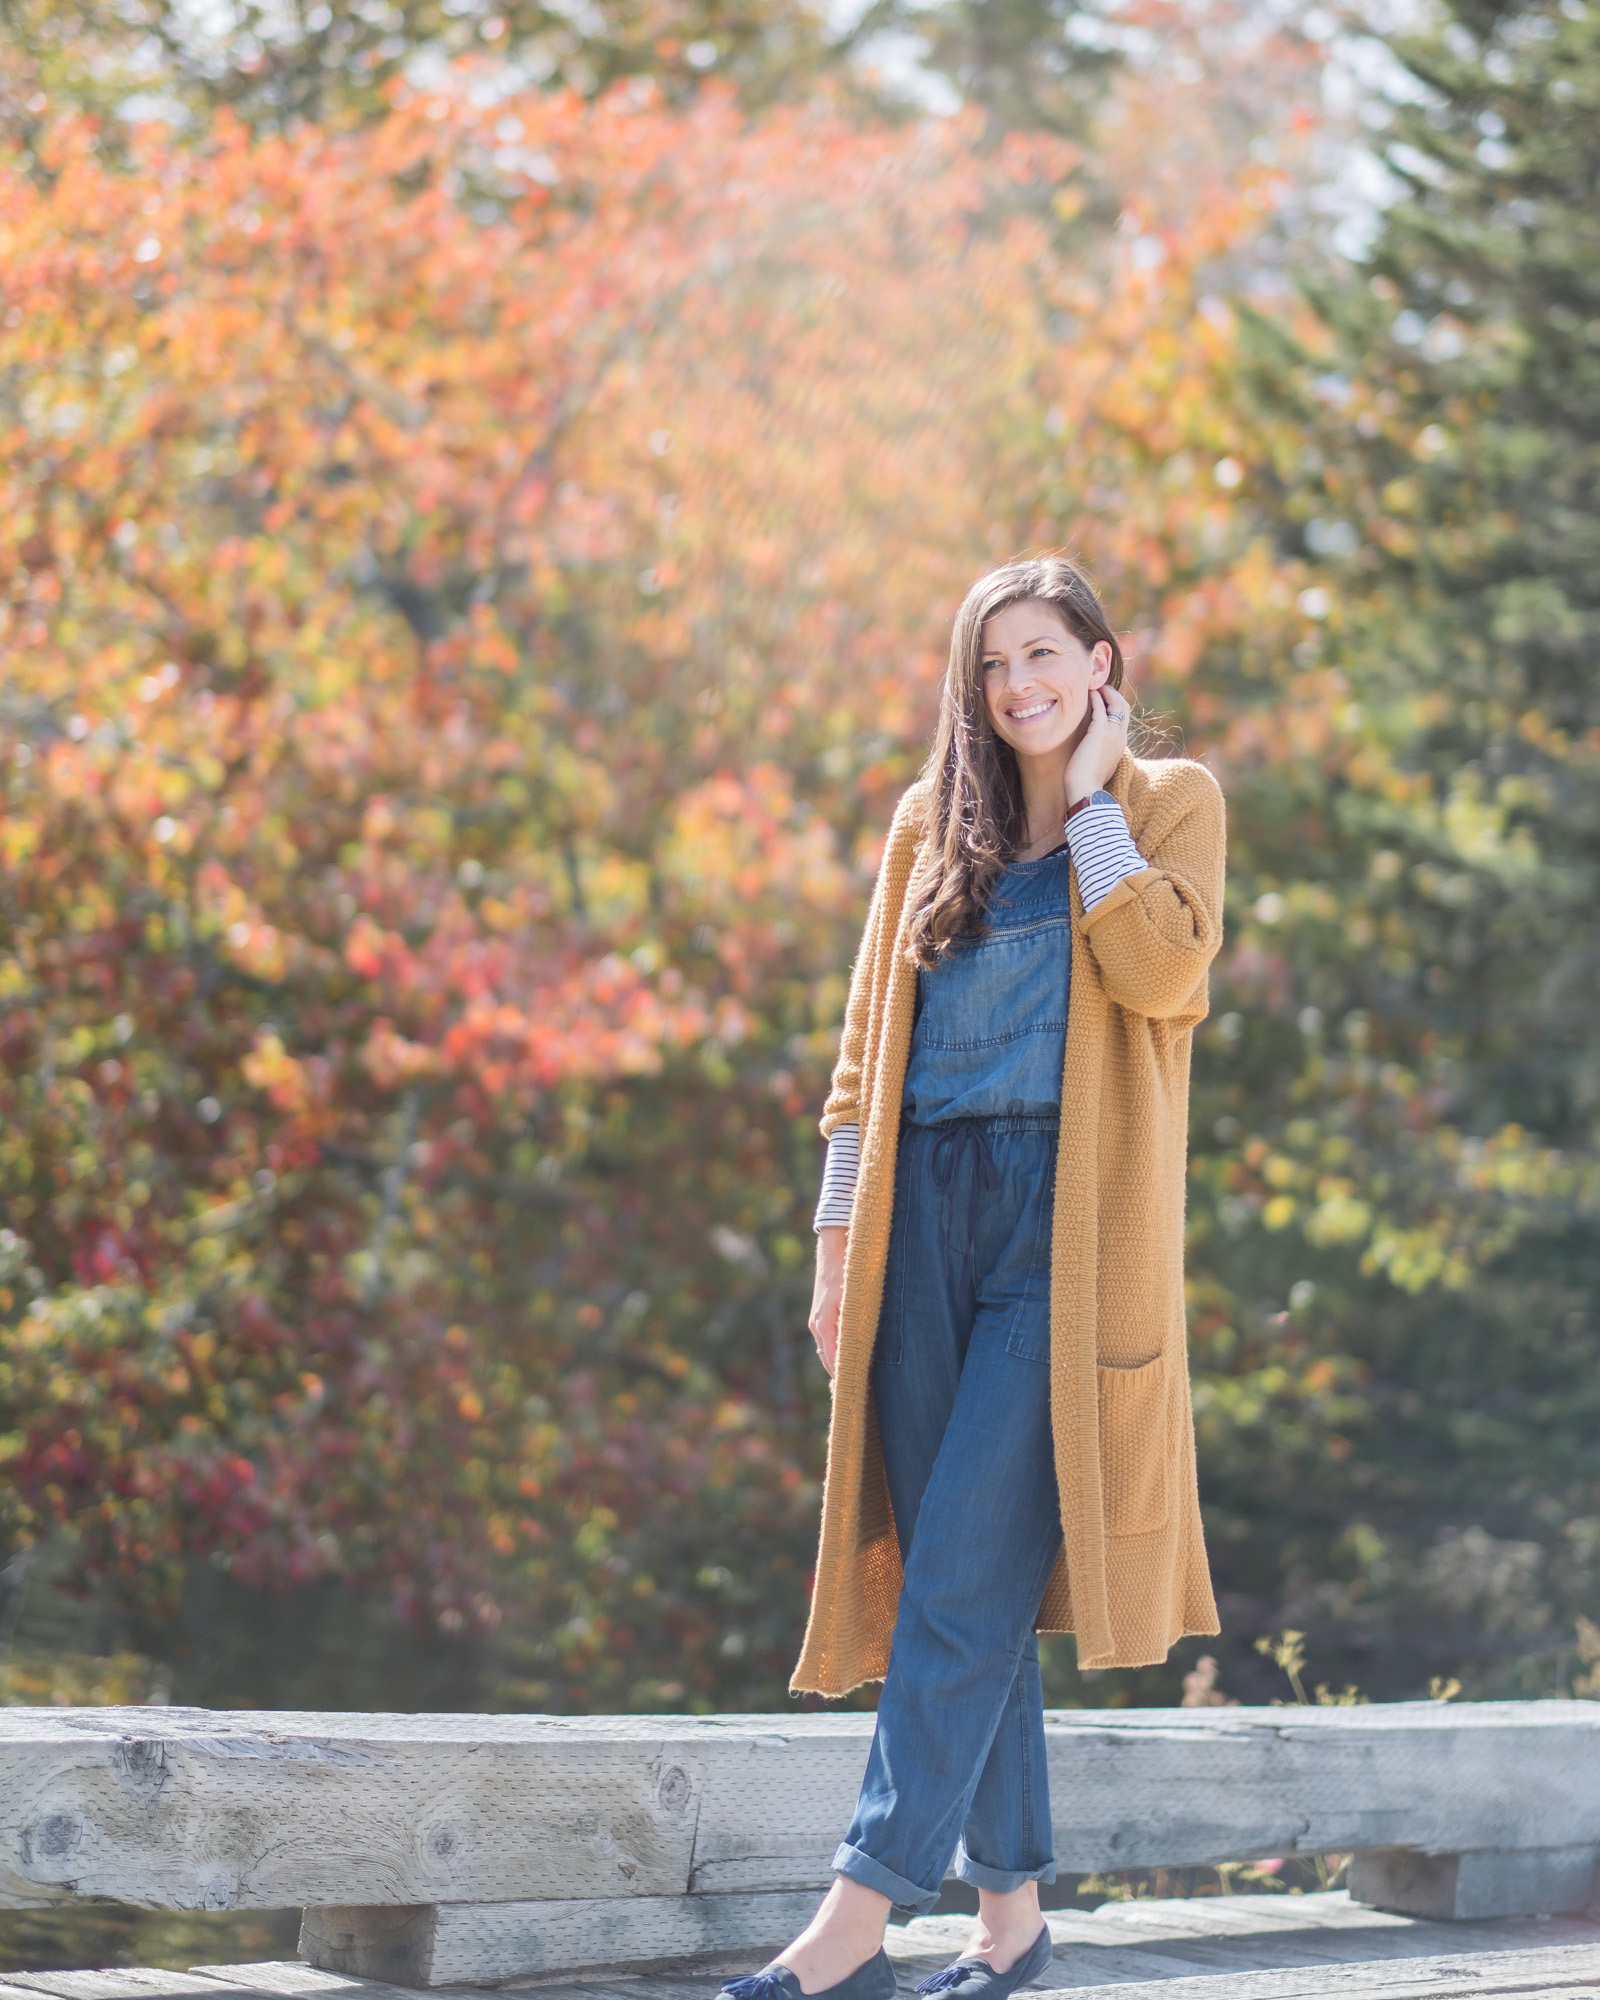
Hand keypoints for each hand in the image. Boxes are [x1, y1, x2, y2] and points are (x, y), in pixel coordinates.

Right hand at [808, 1226, 846, 1377]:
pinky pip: (828, 1340)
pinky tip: (851, 1357)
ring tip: (858, 1379)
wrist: (835, 1245)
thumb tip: (858, 1350)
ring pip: (828, 1350)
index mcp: (824, 1324)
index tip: (856, 1392)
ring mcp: (817, 1320)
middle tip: (861, 1392)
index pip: (834, 1361)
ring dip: (840, 1364)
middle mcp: (817, 1325)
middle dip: (842, 1375)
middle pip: (829, 1360)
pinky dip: (837, 1351)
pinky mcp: (820, 1314)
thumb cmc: (848, 1269)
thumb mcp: (854, 1298)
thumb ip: (854, 1325)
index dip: (845, 1377)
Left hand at [1065, 686, 1131, 805]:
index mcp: (1120, 745)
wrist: (1086, 790)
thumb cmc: (1086, 782)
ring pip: (1117, 704)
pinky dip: (1096, 698)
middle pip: (1125, 708)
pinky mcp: (1099, 732)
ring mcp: (1112, 734)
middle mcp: (1121, 737)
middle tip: (1102, 688)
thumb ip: (1099, 754)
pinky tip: (1088, 693)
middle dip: (1114, 695)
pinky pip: (1100, 708)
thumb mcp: (1098, 765)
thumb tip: (1090, 753)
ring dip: (1107, 693)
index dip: (1115, 707)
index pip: (1123, 720)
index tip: (1105, 701)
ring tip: (1095, 687)